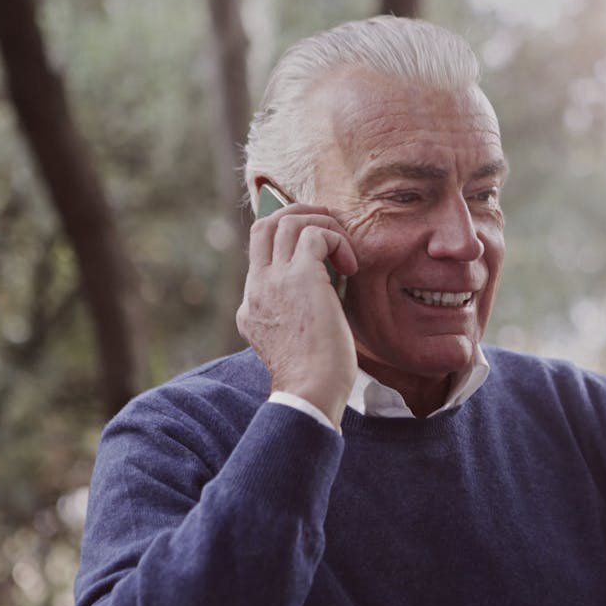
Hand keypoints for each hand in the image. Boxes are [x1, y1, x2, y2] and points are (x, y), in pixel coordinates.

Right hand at [237, 203, 358, 426]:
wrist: (311, 391)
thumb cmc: (315, 376)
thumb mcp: (296, 340)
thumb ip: (300, 313)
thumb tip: (326, 290)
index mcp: (252, 305)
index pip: (260, 253)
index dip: (288, 242)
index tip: (319, 248)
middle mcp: (257, 288)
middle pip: (264, 225)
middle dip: (297, 214)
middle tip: (328, 225)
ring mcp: (274, 280)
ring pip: (287, 221)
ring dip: (322, 223)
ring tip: (345, 245)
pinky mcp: (300, 277)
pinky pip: (315, 234)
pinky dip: (337, 240)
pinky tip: (352, 267)